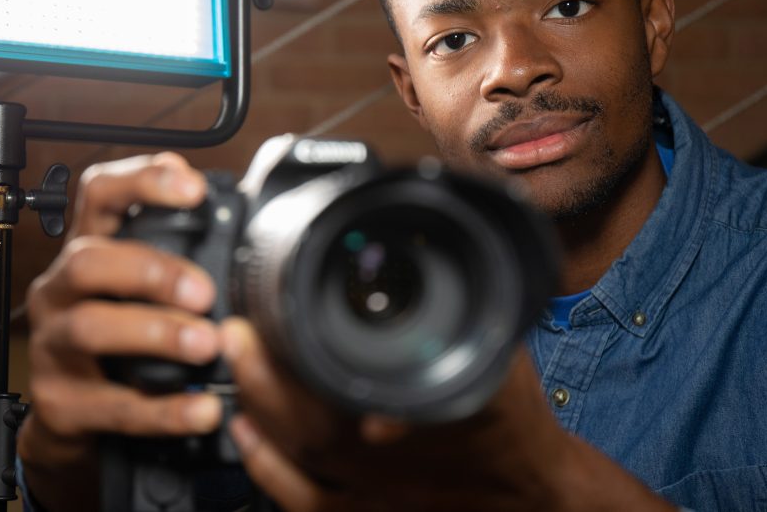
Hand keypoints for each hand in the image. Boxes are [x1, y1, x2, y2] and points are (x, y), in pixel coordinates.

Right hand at [17, 153, 222, 510]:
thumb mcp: (144, 294)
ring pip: (91, 327)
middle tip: (204, 292)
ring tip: (206, 345)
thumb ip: (182, 262)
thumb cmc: (122, 343)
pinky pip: (112, 405)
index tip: (193, 188)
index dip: (142, 180)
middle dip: (151, 270)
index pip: (99, 194)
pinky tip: (202, 409)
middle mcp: (59, 291)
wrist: (76, 421)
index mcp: (87, 251)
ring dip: (156, 333)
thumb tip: (251, 240)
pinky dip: (163, 409)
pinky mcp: (59, 403)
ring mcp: (52, 346)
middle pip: (87, 260)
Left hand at [221, 318, 677, 511]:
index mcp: (414, 412)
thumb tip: (445, 276)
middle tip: (232, 335)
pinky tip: (245, 434)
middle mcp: (384, 458)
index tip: (252, 321)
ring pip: (300, 457)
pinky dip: (269, 469)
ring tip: (235, 369)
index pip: (333, 381)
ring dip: (258, 412)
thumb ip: (464, 326)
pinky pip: (306, 500)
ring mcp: (371, 490)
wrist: (534, 496)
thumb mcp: (500, 361)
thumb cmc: (518, 427)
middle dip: (260, 377)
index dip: (282, 356)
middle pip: (304, 419)